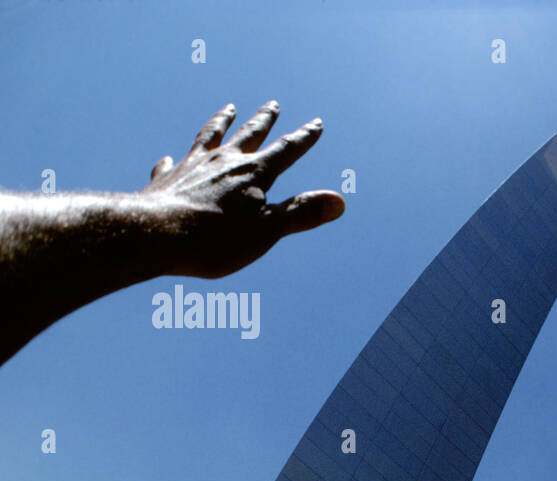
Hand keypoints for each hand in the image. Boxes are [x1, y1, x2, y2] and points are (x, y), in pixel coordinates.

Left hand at [141, 101, 344, 277]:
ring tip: (228, 108)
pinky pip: (174, 165)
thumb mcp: (268, 230)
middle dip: (264, 120)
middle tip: (273, 105)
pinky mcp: (168, 180)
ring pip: (211, 137)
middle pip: (249, 134)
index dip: (303, 138)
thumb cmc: (216, 238)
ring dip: (222, 122)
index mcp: (254, 173)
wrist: (155, 235)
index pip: (286, 150)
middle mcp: (224, 161)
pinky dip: (176, 161)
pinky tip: (170, 158)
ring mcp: (193, 166)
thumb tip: (339, 202)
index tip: (316, 123)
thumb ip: (301, 213)